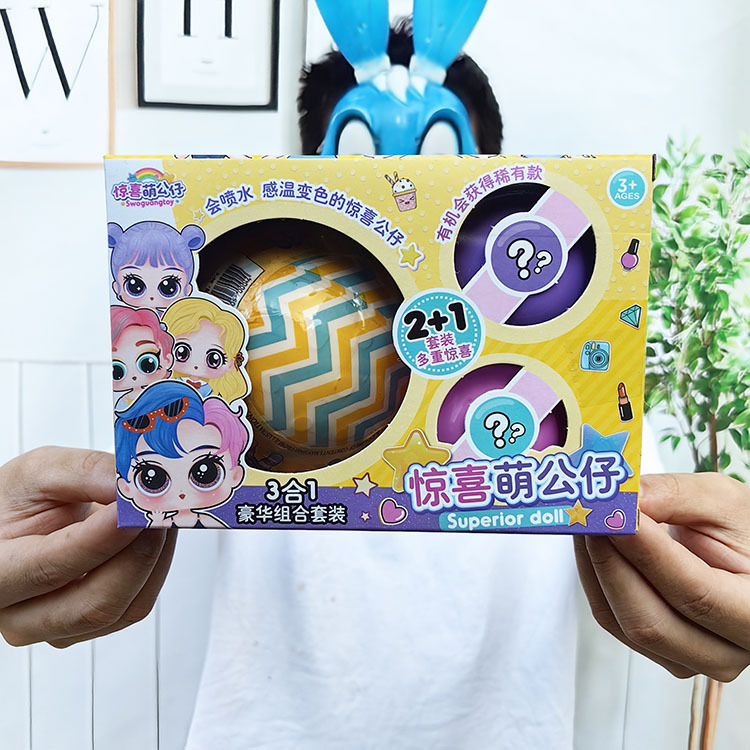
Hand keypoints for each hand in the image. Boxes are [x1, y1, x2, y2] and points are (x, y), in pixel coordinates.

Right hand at [0, 447, 176, 647]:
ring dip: (154, 560)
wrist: (17, 522)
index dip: (101, 540)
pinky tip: (154, 535)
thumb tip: (133, 486)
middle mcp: (19, 614)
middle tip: (160, 513)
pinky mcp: (90, 624)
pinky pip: (135, 606)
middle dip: (139, 555)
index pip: (51, 567)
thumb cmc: (18, 500)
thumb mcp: (41, 472)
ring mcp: (56, 627)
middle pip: (94, 605)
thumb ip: (86, 472)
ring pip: (123, 610)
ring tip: (159, 517)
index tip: (134, 510)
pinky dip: (155, 568)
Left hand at [575, 473, 749, 681]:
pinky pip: (610, 617)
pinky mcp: (655, 647)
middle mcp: (726, 650)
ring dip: (595, 568)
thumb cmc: (741, 530)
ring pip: (621, 622)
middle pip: (650, 622)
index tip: (616, 517)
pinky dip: (594, 576)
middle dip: (610, 563)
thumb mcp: (721, 501)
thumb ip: (676, 494)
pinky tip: (592, 542)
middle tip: (590, 518)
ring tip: (586, 523)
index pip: (694, 594)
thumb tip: (627, 498)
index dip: (647, 554)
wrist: (740, 553)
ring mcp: (689, 658)